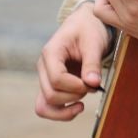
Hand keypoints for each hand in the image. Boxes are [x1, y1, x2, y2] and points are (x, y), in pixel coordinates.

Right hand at [35, 5, 110, 120]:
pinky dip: (61, 113)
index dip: (76, 86)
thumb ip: (92, 63)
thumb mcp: (94, 42)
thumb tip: (93, 84)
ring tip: (82, 104)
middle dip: (74, 96)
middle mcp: (43, 67)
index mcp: (51, 52)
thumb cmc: (89, 29)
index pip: (57, 79)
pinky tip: (78, 107)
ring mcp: (45, 78)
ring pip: (44, 106)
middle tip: (92, 86)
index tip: (93, 82)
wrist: (85, 24)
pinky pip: (48, 107)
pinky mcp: (51, 86)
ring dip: (65, 110)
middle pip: (50, 95)